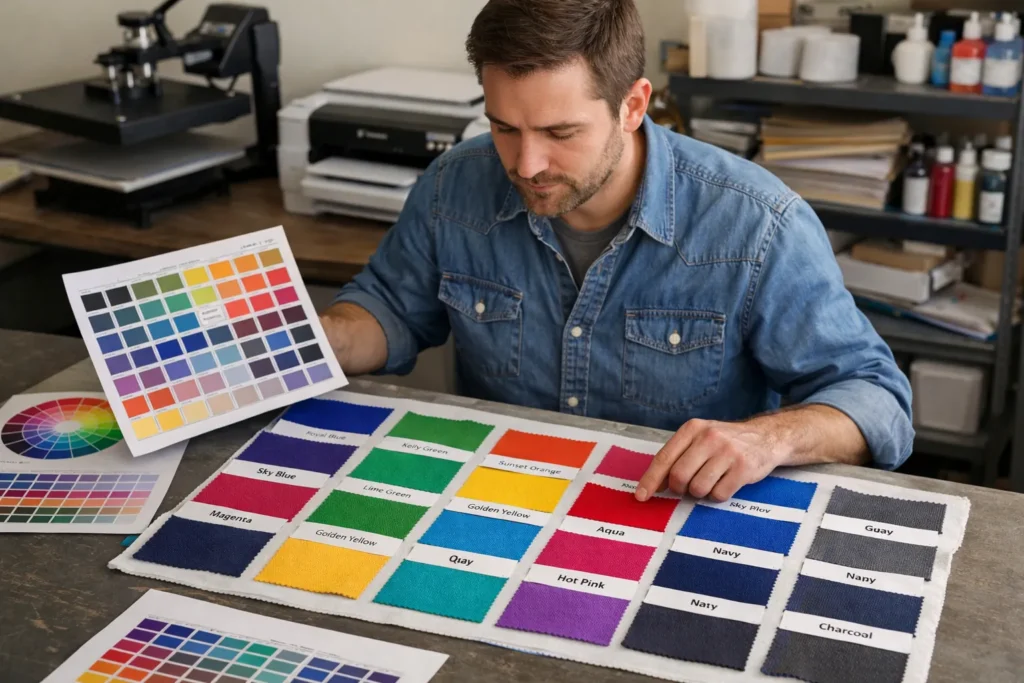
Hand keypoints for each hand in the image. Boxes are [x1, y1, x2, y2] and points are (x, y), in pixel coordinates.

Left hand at [634, 417, 788, 502]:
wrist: (765, 437)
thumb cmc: (724, 442)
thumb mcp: (699, 439)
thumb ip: (677, 457)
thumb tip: (654, 485)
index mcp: (692, 429)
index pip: (664, 458)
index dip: (650, 480)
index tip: (641, 496)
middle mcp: (709, 437)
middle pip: (679, 476)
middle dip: (679, 488)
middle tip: (687, 487)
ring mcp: (727, 452)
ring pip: (698, 488)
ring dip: (700, 493)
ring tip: (710, 481)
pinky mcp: (743, 468)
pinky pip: (719, 494)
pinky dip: (717, 495)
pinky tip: (724, 483)